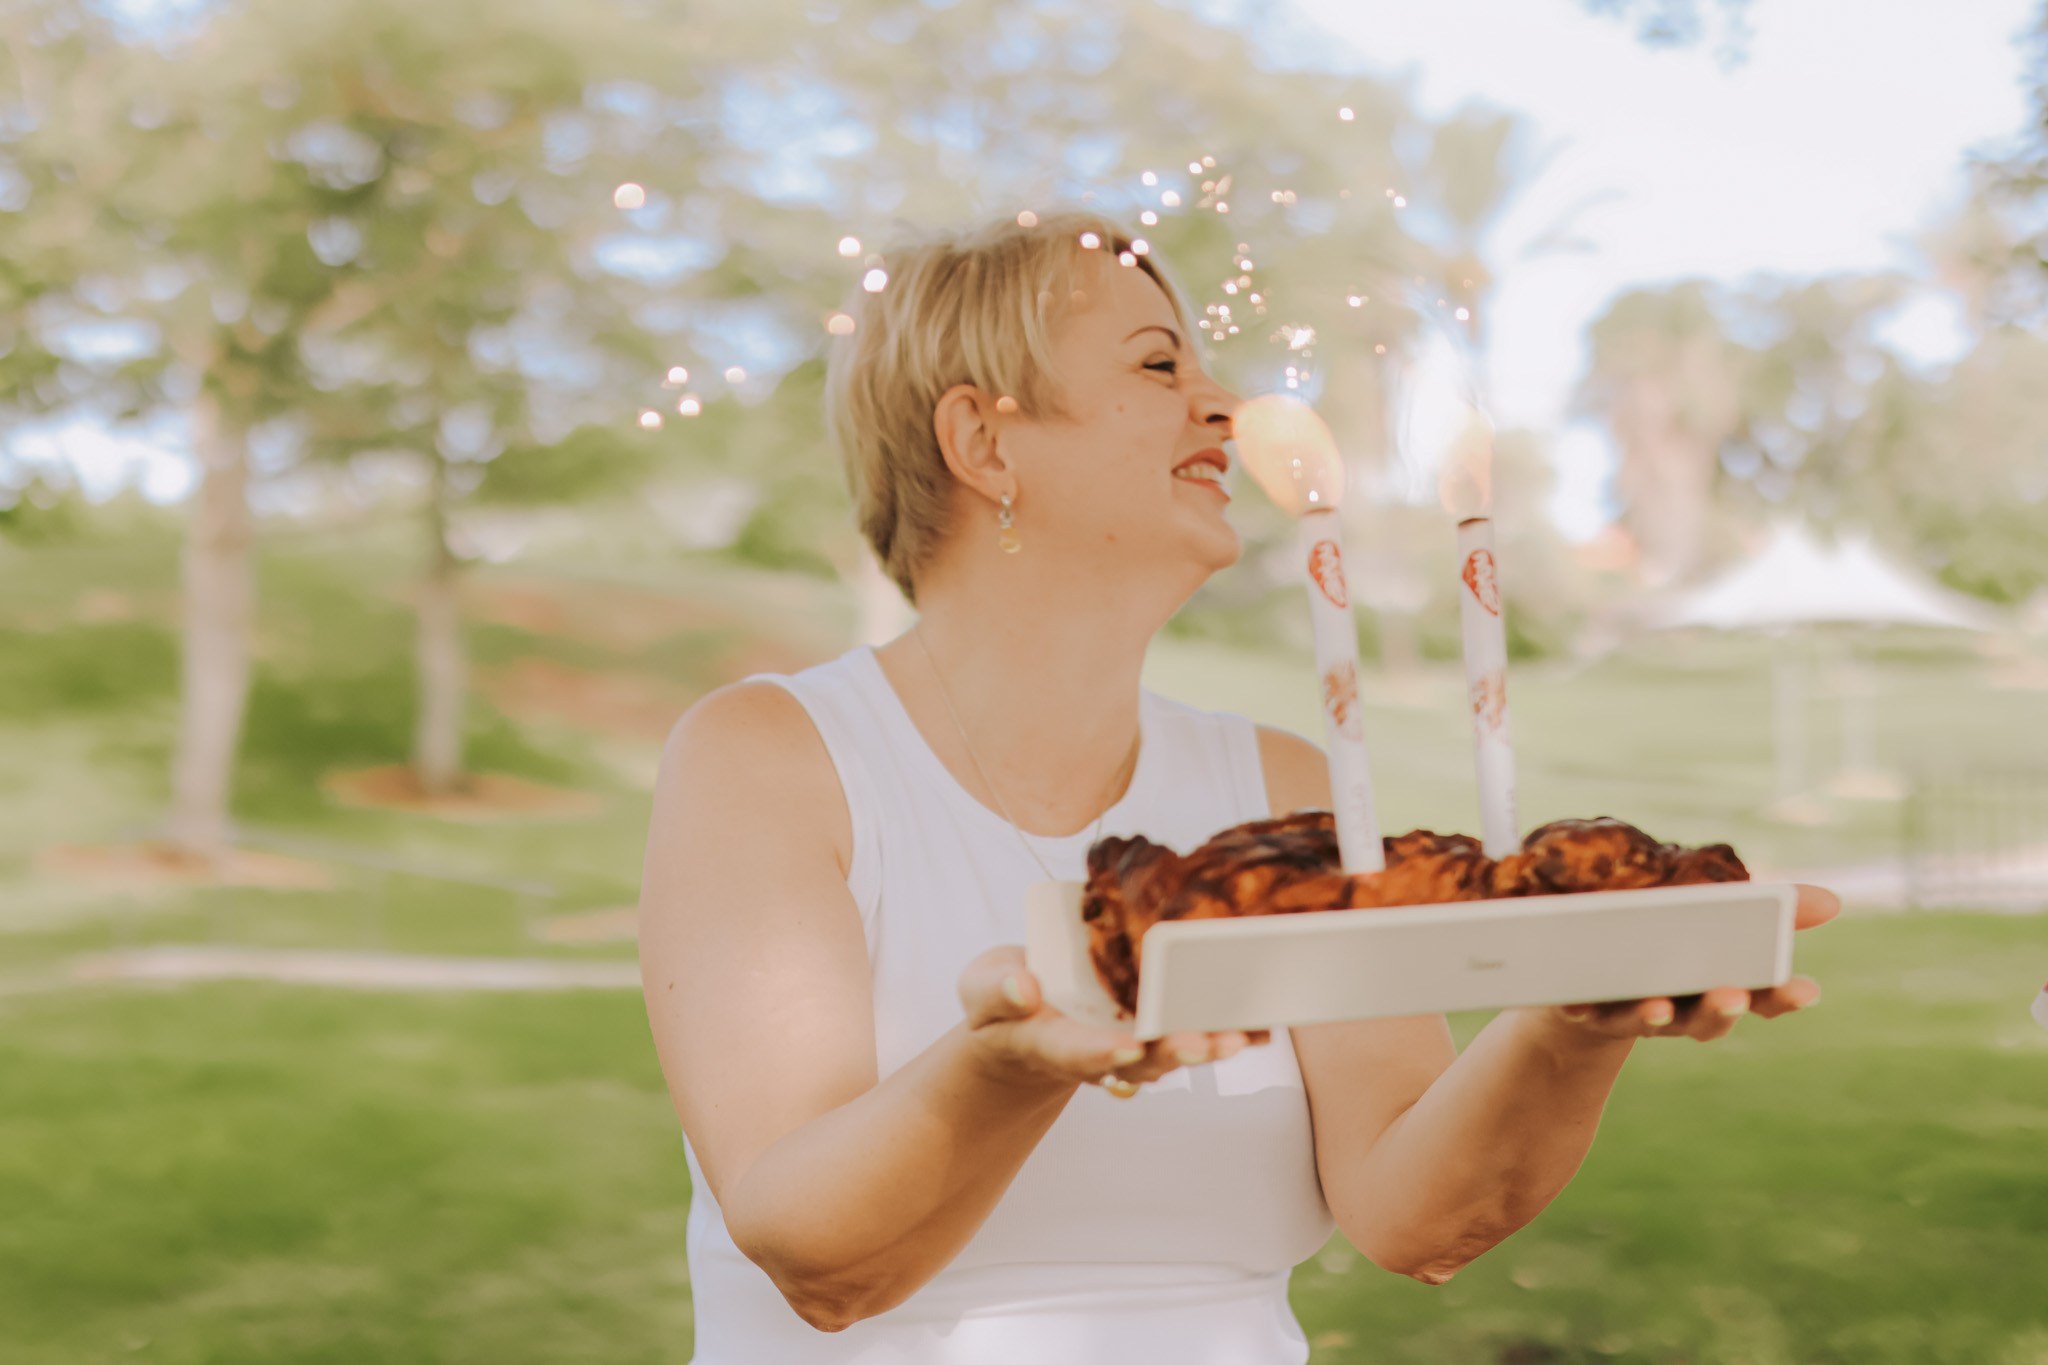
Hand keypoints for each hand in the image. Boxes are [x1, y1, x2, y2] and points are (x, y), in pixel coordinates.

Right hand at [958, 945, 1269, 1097]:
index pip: (1075, 1052)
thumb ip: (996, 990)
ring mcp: (1129, 1044)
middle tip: (1199, 1044)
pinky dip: (1226, 1030)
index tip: (1124, 1046)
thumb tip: (1024, 987)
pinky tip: (1259, 1023)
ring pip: (1172, 1052)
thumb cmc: (1003, 1002)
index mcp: (1051, 1042)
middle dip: (1170, 1053)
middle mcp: (1098, 1051)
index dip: (1099, 1052)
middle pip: (1138, 1061)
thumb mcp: (981, 988)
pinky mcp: (1154, 1029)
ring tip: (1238, 1037)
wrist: (1029, 1018)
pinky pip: (1194, 1032)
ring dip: (1206, 1045)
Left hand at [1541, 883, 1840, 1042]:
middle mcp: (1682, 1010)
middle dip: (1722, 1008)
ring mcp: (1632, 1012)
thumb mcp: (1717, 920)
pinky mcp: (1584, 1008)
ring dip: (1655, 1014)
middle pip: (1708, 1017)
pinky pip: (1583, 1010)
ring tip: (1659, 1005)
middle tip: (1732, 995)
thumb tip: (1833, 901)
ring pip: (1648, 1019)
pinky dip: (1583, 1005)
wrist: (1588, 976)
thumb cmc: (1668, 945)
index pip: (1761, 998)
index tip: (1807, 989)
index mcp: (1717, 987)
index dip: (1783, 997)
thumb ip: (1769, 911)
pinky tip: (1579, 999)